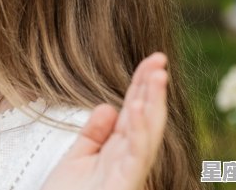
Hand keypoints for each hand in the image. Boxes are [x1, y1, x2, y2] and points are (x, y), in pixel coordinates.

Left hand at [41, 52, 168, 189]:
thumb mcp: (76, 160)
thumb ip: (93, 135)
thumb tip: (110, 105)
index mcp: (117, 154)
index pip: (134, 114)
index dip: (142, 87)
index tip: (151, 59)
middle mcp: (127, 164)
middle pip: (144, 120)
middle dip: (153, 90)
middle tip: (160, 58)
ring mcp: (127, 176)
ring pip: (146, 136)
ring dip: (153, 104)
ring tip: (156, 75)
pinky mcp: (123, 186)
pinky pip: (135, 157)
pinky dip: (140, 132)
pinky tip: (140, 109)